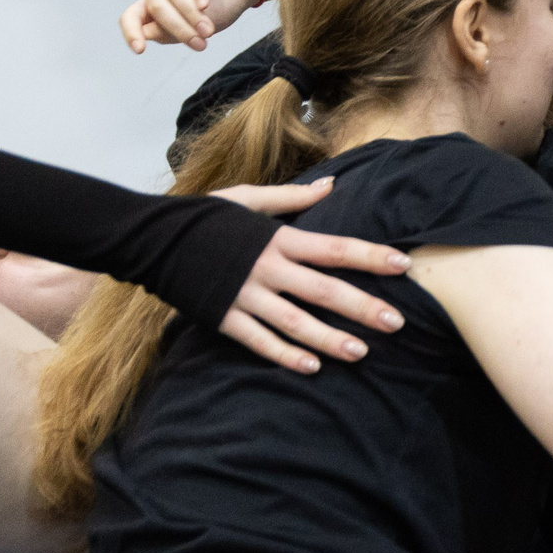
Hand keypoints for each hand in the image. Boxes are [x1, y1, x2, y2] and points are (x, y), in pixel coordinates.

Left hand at [120, 0, 269, 53]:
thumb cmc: (224, 4)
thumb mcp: (199, 29)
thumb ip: (172, 32)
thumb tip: (146, 33)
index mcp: (154, 0)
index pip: (131, 15)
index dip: (131, 32)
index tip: (140, 50)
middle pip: (155, 4)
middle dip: (177, 26)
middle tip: (201, 42)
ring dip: (189, 11)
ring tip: (209, 28)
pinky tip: (205, 2)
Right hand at [211, 178, 411, 372]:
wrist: (149, 239)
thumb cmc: (205, 216)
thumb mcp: (248, 198)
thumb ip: (293, 198)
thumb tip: (333, 185)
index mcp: (276, 239)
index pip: (334, 248)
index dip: (370, 256)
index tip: (403, 266)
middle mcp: (265, 268)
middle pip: (322, 290)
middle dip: (361, 307)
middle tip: (397, 323)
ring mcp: (244, 295)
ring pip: (294, 322)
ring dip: (329, 339)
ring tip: (361, 352)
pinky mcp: (222, 317)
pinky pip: (258, 341)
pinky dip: (284, 355)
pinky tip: (312, 367)